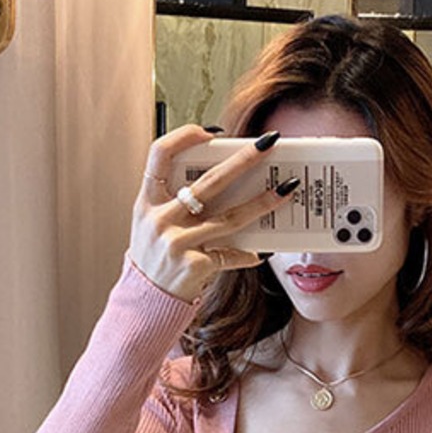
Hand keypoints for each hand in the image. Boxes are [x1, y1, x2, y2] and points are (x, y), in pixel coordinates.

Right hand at [129, 124, 297, 303]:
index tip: (210, 132)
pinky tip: (262, 251)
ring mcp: (178, 242)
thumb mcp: (151, 222)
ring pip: (230, 217)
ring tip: (285, 191)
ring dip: (262, 203)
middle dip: (244, 160)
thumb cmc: (154, 257)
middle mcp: (161, 218)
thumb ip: (175, 199)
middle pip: (209, 182)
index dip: (184, 137)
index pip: (160, 154)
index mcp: (147, 201)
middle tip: (269, 145)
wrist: (146, 300)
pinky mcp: (195, 265)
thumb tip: (221, 176)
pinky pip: (231, 254)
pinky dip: (248, 254)